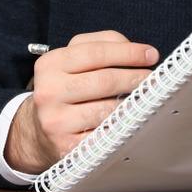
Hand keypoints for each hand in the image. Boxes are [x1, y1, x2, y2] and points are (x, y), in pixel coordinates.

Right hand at [5, 30, 157, 172]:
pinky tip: (130, 120)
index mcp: (50, 65)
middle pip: (105, 81)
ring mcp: (56, 121)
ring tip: (144, 99)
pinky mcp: (67, 147)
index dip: (128, 52)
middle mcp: (48, 92)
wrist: (38, 130)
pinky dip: (122, 126)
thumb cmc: (65, 89)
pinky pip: (106, 134)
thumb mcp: (73, 60)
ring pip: (108, 109)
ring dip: (132, 104)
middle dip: (135, 77)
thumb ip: (102, 44)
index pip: (96, 53)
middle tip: (153, 78)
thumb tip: (137, 52)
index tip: (152, 54)